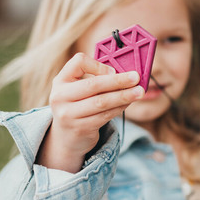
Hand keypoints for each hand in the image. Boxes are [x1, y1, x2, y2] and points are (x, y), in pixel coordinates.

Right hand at [37, 52, 143, 172]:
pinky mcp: (80, 128)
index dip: (98, 65)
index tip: (114, 69)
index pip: (78, 62)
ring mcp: (68, 114)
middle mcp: (60, 96)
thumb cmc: (77, 106)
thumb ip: (95, 78)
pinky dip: (120, 107)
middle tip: (136, 77)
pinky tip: (129, 102)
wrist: (65, 137)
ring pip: (102, 102)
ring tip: (139, 92)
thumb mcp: (77, 89)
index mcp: (60, 80)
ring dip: (124, 96)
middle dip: (118, 80)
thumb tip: (125, 73)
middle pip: (93, 84)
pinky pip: (105, 115)